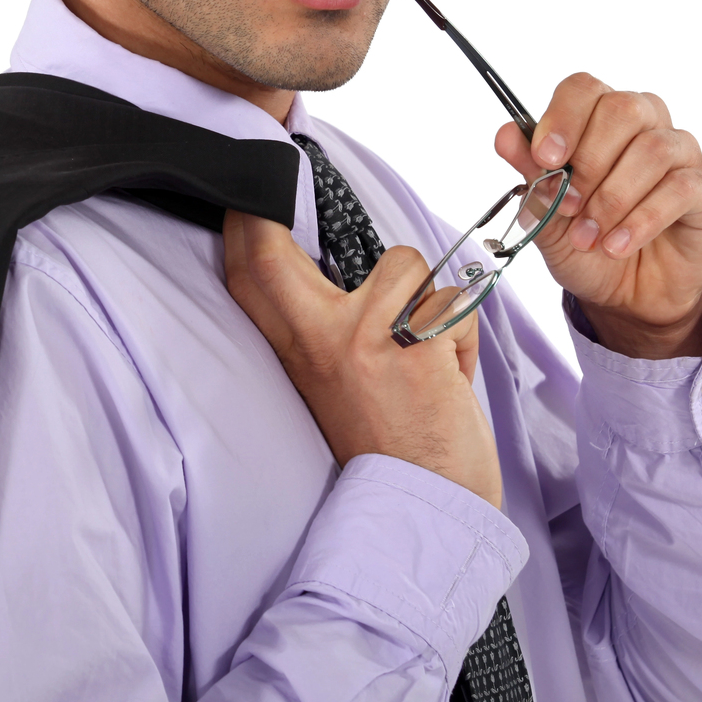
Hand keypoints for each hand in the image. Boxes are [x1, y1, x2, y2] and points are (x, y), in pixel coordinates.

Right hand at [223, 211, 501, 508]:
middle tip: (279, 189)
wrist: (424, 513)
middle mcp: (318, 341)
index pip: (249, 280)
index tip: (244, 199)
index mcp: (298, 354)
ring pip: (404, 264)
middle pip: (273, 253)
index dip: (240, 228)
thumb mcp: (334, 390)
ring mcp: (364, 339)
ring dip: (427, 298)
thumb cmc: (389, 451)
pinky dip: (462, 336)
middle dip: (271, 214)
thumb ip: (327, 332)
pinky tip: (449, 376)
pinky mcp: (417, 345)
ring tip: (423, 349)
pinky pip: (452, 305)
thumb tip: (346, 275)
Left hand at [495, 72, 701, 359]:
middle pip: (623, 109)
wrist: (626, 294)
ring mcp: (681, 151)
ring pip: (652, 149)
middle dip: (589, 161)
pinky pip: (680, 187)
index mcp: (599, 119)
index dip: (564, 118)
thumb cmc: (586, 243)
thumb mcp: (545, 216)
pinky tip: (617, 245)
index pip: (584, 88)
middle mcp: (645, 123)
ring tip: (589, 236)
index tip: (546, 158)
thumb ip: (530, 173)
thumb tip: (505, 134)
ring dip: (612, 198)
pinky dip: (642, 220)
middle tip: (569, 206)